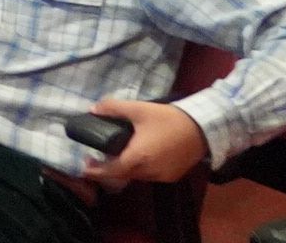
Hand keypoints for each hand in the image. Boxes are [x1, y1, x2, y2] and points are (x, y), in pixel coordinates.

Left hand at [83, 97, 207, 189]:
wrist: (201, 128)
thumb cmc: (168, 119)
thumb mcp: (138, 109)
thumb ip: (113, 108)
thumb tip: (92, 109)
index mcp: (138, 158)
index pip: (112, 171)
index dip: (96, 171)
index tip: (84, 168)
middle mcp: (149, 172)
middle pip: (123, 175)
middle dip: (108, 170)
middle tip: (96, 159)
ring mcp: (162, 176)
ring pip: (137, 176)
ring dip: (125, 169)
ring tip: (115, 156)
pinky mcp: (172, 176)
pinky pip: (150, 176)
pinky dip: (140, 169)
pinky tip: (137, 157)